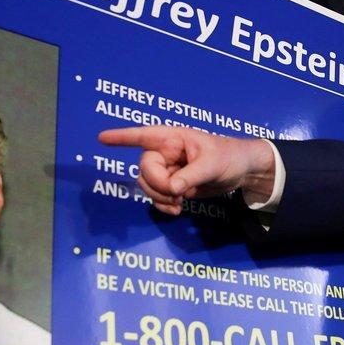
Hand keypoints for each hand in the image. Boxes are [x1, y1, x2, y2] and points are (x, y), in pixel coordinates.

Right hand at [98, 126, 275, 215]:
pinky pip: (156, 197)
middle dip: (157, 185)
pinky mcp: (172, 186)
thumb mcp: (212, 164)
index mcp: (172, 138)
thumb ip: (190, 175)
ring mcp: (167, 170)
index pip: (143, 135)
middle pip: (144, 169)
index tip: (101, 138)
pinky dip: (163, 205)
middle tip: (177, 193)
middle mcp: (165, 153)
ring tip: (179, 203)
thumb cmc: (229, 156)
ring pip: (147, 185)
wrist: (242, 171)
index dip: (121, 137)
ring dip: (160, 198)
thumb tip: (172, 189)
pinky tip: (177, 210)